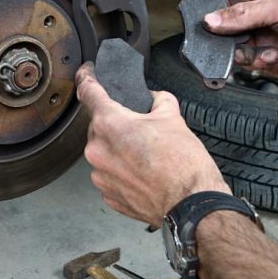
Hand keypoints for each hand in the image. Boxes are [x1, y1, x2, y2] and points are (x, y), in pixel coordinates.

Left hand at [75, 62, 229, 225]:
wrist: (191, 205)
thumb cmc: (183, 165)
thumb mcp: (174, 118)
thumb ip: (158, 100)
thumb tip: (154, 99)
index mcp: (110, 123)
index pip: (88, 92)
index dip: (87, 78)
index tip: (86, 73)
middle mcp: (97, 149)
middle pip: (99, 126)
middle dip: (117, 123)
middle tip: (141, 128)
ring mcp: (100, 175)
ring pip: (104, 152)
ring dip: (119, 149)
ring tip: (146, 156)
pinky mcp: (108, 194)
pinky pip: (110, 174)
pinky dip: (122, 171)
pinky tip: (142, 173)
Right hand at [203, 0, 277, 97]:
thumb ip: (242, 14)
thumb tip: (211, 19)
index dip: (217, 8)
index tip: (206, 18)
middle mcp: (265, 15)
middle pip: (229, 24)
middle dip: (224, 33)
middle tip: (220, 37)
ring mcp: (266, 38)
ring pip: (235, 45)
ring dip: (239, 49)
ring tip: (252, 48)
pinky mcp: (269, 59)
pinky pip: (247, 62)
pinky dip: (254, 60)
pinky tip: (268, 56)